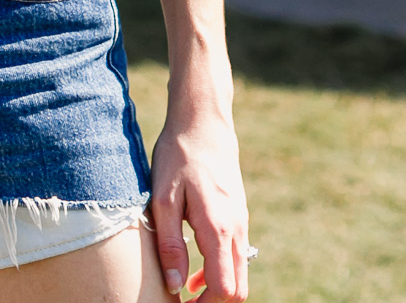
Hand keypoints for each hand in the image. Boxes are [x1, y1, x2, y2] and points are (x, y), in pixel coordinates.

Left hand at [151, 97, 250, 302]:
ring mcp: (241, 222)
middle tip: (185, 302)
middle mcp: (236, 229)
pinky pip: (236, 256)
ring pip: (239, 274)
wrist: (204, 121)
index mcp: (218, 228)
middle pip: (238, 289)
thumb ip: (170, 244)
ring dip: (216, 288)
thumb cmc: (179, 156)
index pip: (225, 290)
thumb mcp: (163, 199)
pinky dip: (220, 271)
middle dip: (214, 302)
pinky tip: (194, 268)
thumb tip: (175, 286)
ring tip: (186, 289)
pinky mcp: (239, 215)